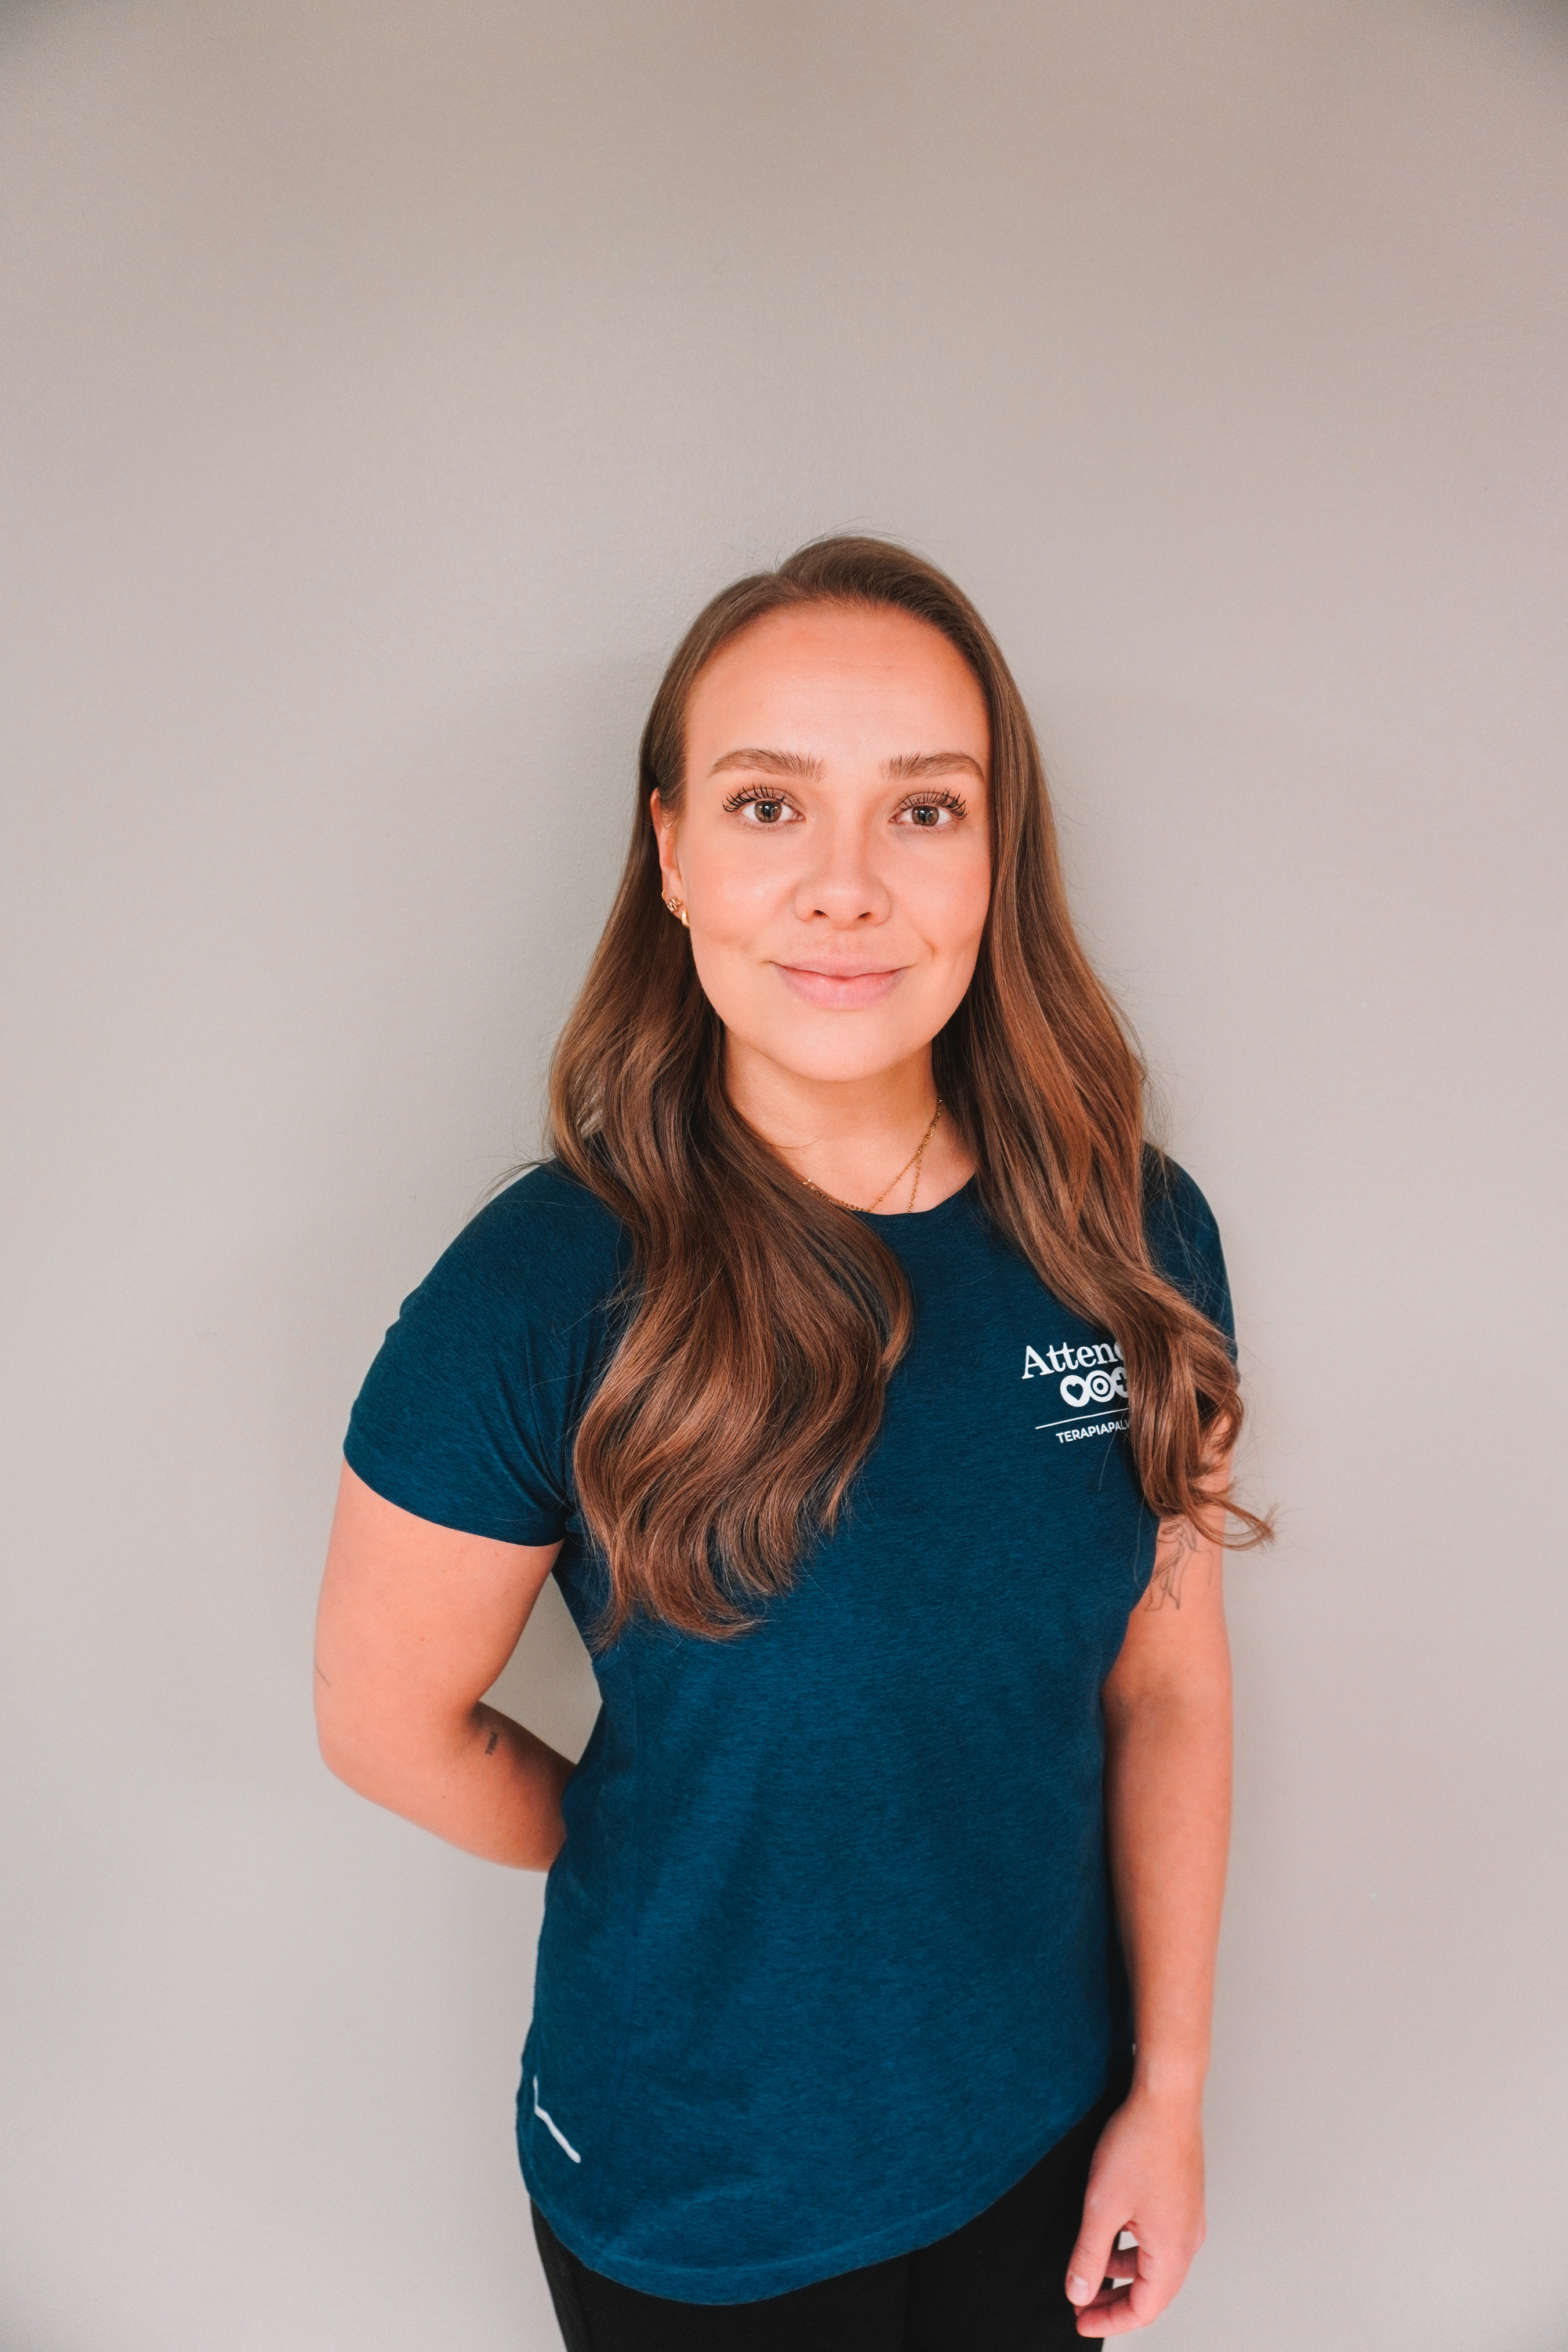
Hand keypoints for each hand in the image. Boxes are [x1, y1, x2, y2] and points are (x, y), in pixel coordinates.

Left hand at [1064, 2086, 1205, 2334]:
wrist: (1166, 2096)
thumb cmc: (1139, 2144)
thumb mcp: (1102, 2206)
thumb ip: (1088, 2255)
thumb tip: (1078, 2292)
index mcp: (1173, 2252)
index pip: (1144, 2310)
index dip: (1109, 2322)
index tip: (1079, 2320)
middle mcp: (1188, 2241)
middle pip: (1153, 2293)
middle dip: (1114, 2302)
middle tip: (1080, 2302)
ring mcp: (1188, 2219)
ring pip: (1155, 2266)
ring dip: (1122, 2274)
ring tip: (1089, 2270)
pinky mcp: (1182, 2200)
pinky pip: (1158, 2241)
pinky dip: (1133, 2250)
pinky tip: (1109, 2236)